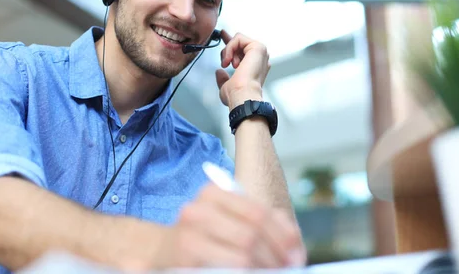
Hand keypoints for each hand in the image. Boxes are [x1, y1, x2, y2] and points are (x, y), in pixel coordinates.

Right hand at [152, 184, 305, 268]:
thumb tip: (294, 245)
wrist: (161, 251)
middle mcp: (199, 208)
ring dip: (265, 267)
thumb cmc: (205, 237)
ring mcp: (189, 232)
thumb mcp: (230, 221)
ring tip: (274, 273)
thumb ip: (262, 223)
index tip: (296, 253)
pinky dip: (247, 272)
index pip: (259, 211)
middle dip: (276, 256)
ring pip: (243, 252)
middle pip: (252, 233)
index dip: (283, 235)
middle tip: (288, 268)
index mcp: (214, 193)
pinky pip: (230, 267)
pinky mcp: (186, 256)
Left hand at [216, 30, 270, 108]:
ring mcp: (260, 53)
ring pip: (238, 40)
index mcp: (255, 69)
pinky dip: (230, 47)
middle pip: (241, 43)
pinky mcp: (258, 47)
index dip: (232, 44)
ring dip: (228, 51)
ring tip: (227, 63)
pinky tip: (229, 60)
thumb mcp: (226, 86)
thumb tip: (219, 72)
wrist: (243, 95)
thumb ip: (223, 78)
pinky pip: (239, 38)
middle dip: (228, 46)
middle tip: (223, 46)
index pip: (243, 51)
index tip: (223, 36)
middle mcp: (259, 60)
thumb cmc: (237, 95)